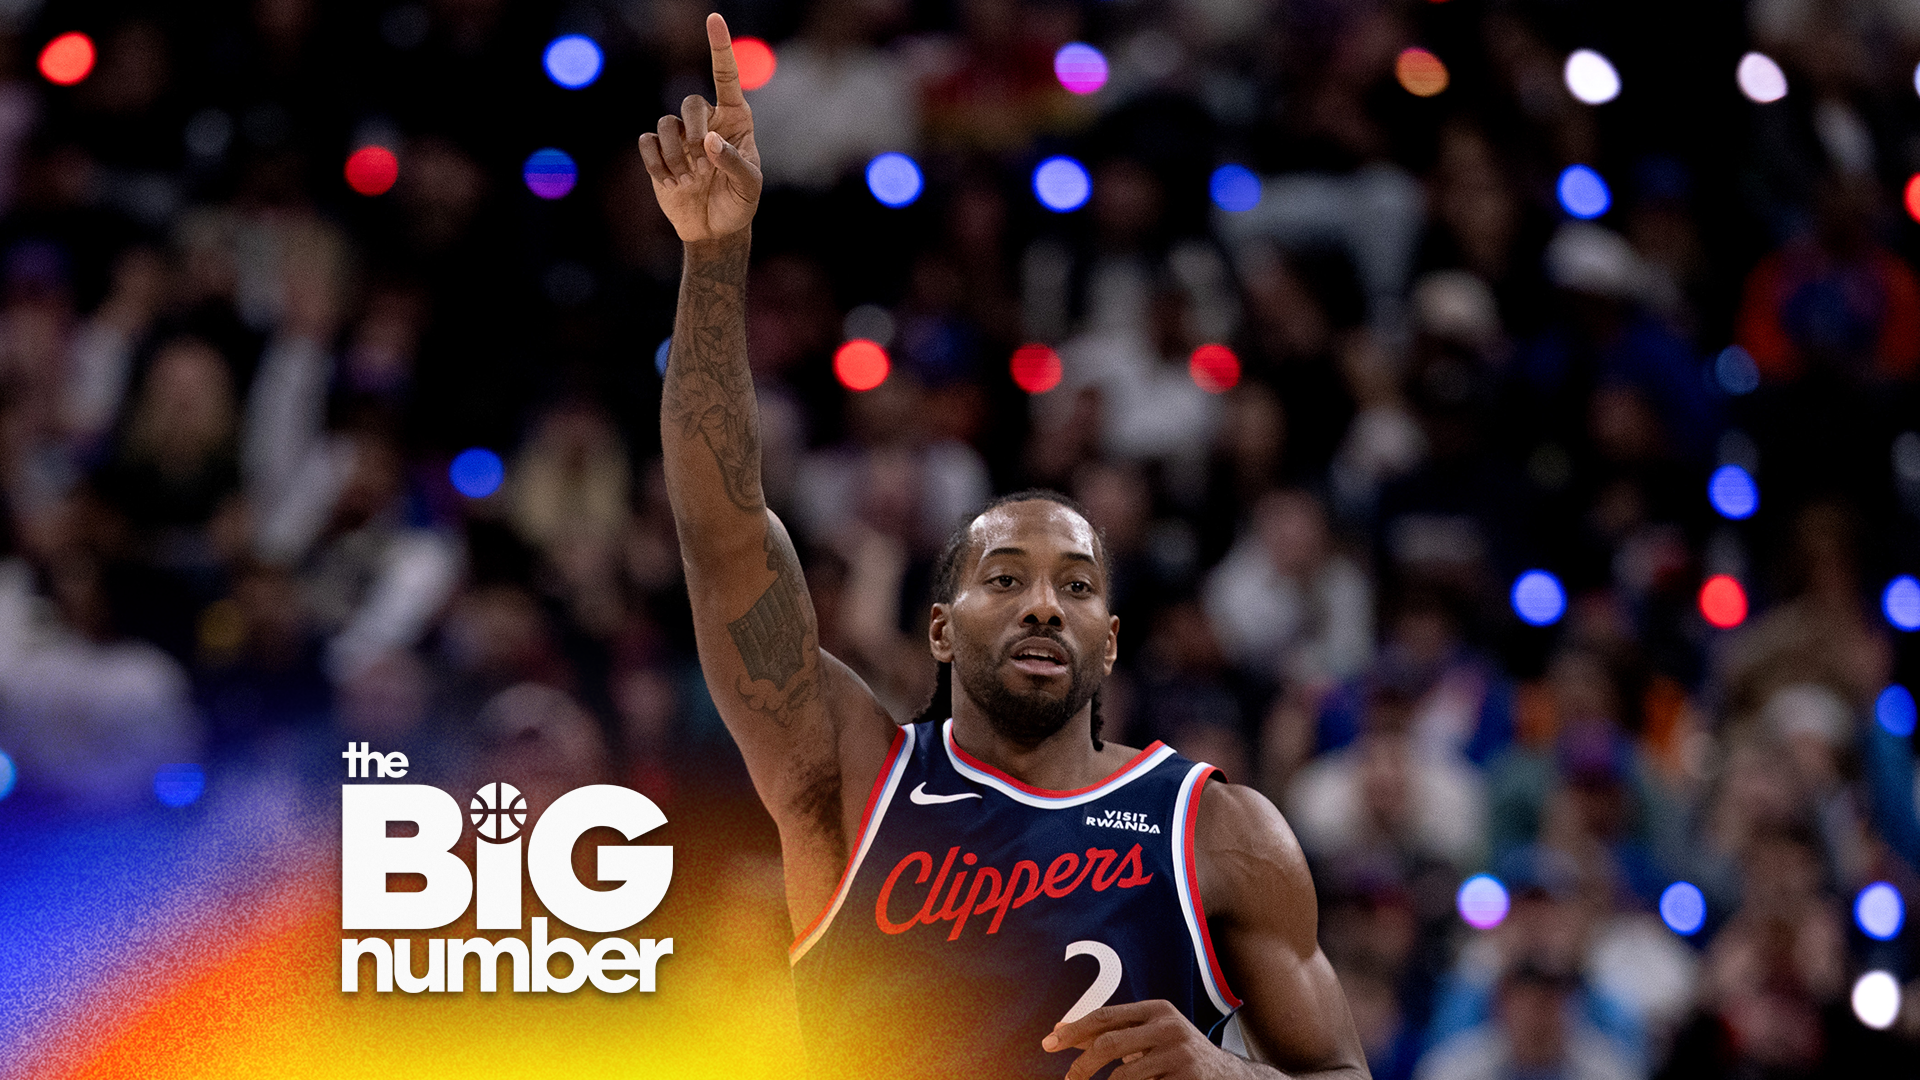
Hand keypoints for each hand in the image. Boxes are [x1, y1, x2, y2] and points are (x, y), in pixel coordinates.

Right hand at [638, 13, 761, 241]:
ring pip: (666, 124)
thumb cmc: (739, 204)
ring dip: (677, 156)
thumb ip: (735, 163)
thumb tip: (708, 142)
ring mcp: (680, 137)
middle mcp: (706, 122)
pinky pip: (648, 143)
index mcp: (735, 120)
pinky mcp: (658, 153)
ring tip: (690, 180)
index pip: (726, 77)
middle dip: (693, 130)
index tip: (714, 18)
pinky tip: (672, 184)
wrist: (714, 230)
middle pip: (689, 101)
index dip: (720, 47)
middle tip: (703, 163)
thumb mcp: (750, 188)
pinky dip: (658, 165)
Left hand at [1044, 1000, 1253, 1079]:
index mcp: (1157, 1009)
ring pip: (1123, 1076)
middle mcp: (1169, 1027)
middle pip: (1108, 1044)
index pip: (1105, 1015)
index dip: (1073, 1030)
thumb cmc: (1177, 1054)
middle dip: (1082, 1065)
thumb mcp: (1148, 1035)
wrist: (1228, 1077)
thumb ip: (1110, 1032)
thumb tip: (1061, 1030)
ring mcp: (1180, 1055)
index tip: (1048, 1043)